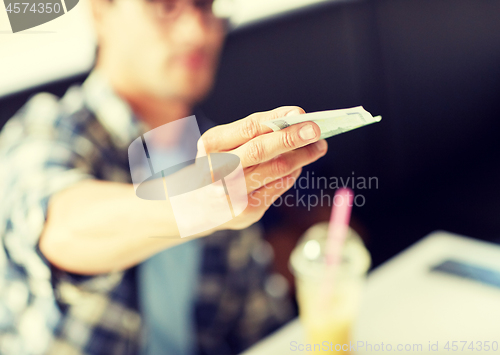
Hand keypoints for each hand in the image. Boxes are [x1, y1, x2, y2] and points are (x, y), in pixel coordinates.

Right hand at [199, 106, 327, 229]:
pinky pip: (279, 185)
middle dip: (291, 138)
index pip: (247, 128)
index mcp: (211, 145)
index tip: (299, 113)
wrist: (200, 206)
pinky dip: (292, 173)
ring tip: (318, 147)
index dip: (274, 118)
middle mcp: (218, 169)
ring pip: (276, 169)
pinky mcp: (248, 210)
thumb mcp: (224, 145)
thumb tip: (295, 122)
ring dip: (302, 156)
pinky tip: (298, 166)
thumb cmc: (219, 166)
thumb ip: (253, 133)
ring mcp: (232, 192)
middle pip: (260, 150)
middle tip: (316, 130)